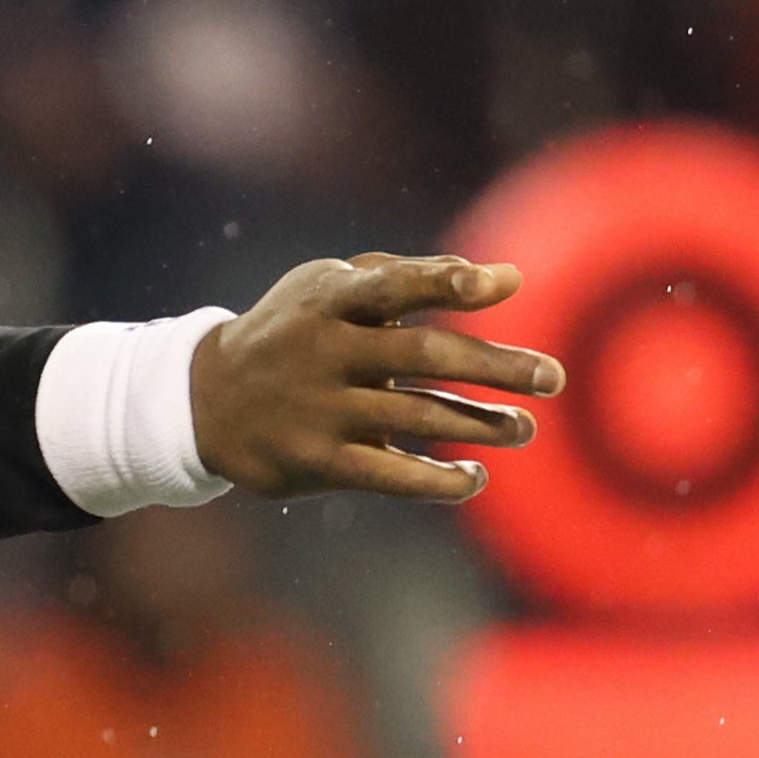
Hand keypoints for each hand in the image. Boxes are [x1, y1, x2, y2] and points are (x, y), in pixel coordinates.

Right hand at [190, 253, 565, 503]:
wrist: (205, 400)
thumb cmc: (291, 332)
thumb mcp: (329, 288)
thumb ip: (405, 277)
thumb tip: (502, 278)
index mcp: (331, 301)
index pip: (394, 286)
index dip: (446, 283)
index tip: (503, 284)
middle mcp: (327, 351)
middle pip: (423, 357)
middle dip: (494, 367)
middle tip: (553, 377)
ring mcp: (323, 409)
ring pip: (417, 419)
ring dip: (480, 426)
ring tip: (525, 429)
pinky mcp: (319, 461)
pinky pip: (391, 475)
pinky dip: (438, 480)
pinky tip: (475, 478)